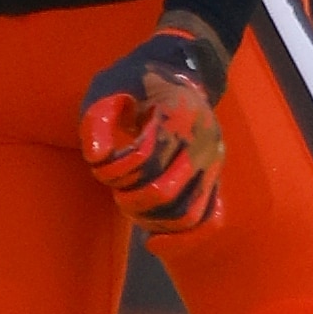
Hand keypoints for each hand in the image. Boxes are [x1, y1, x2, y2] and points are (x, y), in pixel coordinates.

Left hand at [78, 17, 230, 233]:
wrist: (179, 72)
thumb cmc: (135, 82)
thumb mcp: (108, 88)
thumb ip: (97, 120)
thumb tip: (97, 158)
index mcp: (179, 115)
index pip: (143, 161)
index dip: (113, 171)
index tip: (100, 163)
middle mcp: (204, 141)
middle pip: (164, 193)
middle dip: (130, 199)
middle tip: (116, 191)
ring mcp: (214, 162)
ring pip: (186, 214)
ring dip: (151, 220)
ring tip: (132, 205)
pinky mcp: (215, 178)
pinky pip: (209, 220)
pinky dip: (182, 237)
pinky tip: (154, 241)